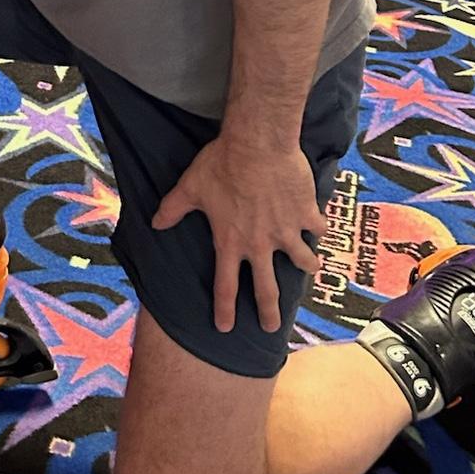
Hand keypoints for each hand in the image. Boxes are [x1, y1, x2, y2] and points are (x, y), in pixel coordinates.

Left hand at [152, 134, 324, 333]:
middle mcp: (260, 244)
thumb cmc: (220, 164)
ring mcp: (286, 231)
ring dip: (307, 266)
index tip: (225, 329)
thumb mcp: (190, 187)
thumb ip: (173, 209)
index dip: (224, 310)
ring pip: (303, 262)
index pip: (225, 286)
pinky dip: (319, 228)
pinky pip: (318, 228)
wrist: (257, 144)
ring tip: (311, 269)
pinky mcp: (306, 214)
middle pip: (267, 290)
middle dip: (269, 313)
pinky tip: (320, 227)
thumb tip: (155, 224)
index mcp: (230, 241)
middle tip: (271, 329)